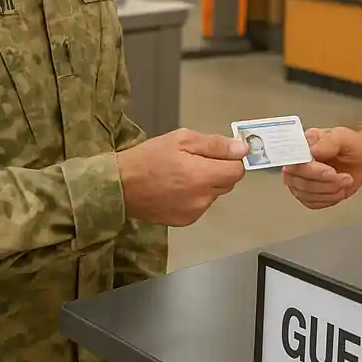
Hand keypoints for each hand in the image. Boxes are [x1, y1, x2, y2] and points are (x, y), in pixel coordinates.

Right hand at [116, 128, 247, 226]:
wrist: (119, 186)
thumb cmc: (149, 157)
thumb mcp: (181, 140)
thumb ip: (215, 145)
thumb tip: (242, 149)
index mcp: (204, 177)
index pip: (237, 171)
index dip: (230, 159)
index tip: (216, 153)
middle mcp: (203, 199)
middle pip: (228, 183)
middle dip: (218, 170)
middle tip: (194, 160)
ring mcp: (194, 212)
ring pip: (214, 194)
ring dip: (206, 184)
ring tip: (181, 174)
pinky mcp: (184, 221)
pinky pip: (200, 205)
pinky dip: (195, 196)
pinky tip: (176, 188)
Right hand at [281, 127, 361, 209]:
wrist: (361, 160)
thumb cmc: (350, 146)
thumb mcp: (343, 137)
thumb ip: (329, 142)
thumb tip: (313, 151)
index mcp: (302, 144)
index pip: (294, 160)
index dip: (310, 170)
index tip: (330, 172)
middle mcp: (297, 163)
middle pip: (297, 180)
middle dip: (324, 182)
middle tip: (344, 177)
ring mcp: (300, 180)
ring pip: (305, 194)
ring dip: (329, 191)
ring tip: (346, 181)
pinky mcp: (307, 194)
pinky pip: (312, 203)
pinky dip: (329, 199)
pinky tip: (340, 190)